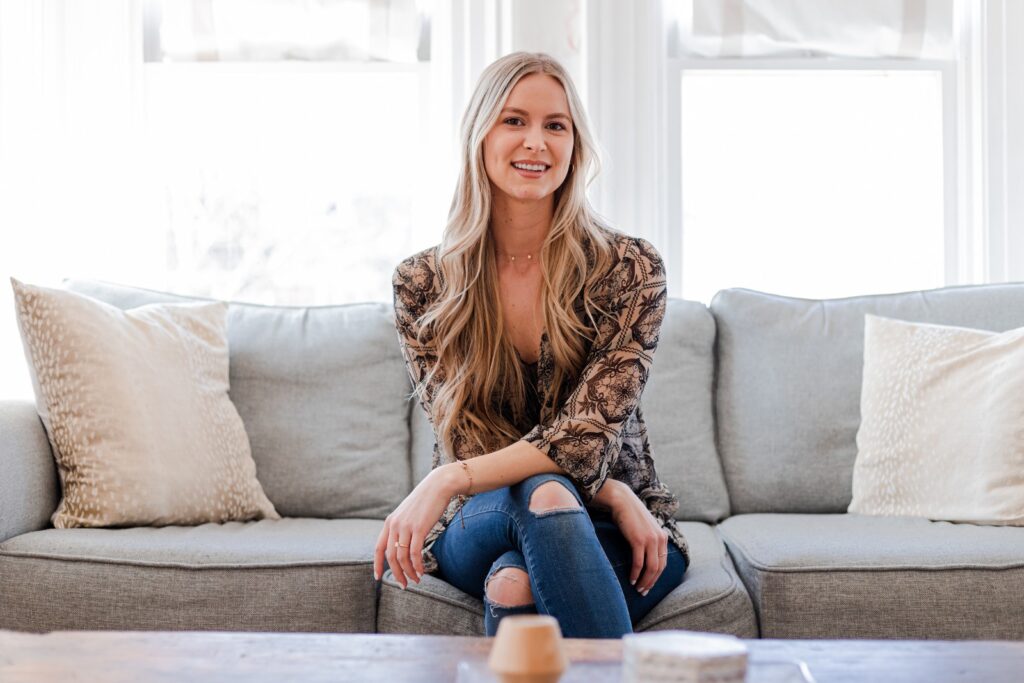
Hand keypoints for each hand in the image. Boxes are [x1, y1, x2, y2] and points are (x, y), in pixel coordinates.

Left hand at [373, 464, 461, 587]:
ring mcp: (406, 527)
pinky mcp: (419, 528)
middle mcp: (394, 525)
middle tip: (404, 585)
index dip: (377, 565)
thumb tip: (402, 545)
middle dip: (397, 574)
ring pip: (402, 557)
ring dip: (408, 572)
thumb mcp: (408, 514)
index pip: (378, 548)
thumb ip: (402, 527)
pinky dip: (417, 566)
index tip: (377, 578)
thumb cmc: (426, 501)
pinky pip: (415, 553)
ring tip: (416, 580)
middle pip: (391, 557)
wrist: (438, 486)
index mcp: (390, 522)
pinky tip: (422, 571)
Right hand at [607, 483, 669, 596]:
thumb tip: (644, 556)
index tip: (648, 585)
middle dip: (651, 582)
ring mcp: (650, 540)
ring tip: (637, 588)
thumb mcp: (644, 528)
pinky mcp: (638, 540)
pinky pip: (639, 563)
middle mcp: (659, 539)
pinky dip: (636, 574)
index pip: (663, 563)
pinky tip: (631, 580)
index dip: (656, 577)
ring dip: (644, 581)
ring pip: (650, 568)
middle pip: (658, 568)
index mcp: (662, 537)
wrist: (622, 500)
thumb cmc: (629, 514)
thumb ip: (648, 540)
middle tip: (643, 592)